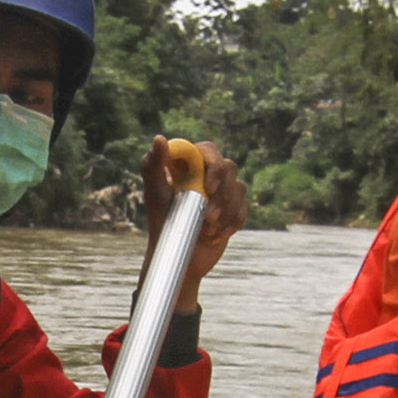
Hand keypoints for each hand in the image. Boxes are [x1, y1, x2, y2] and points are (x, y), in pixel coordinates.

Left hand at [141, 135, 249, 284]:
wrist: (179, 258)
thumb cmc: (162, 223)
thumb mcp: (155, 194)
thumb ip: (153, 166)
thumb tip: (159, 138)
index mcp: (190, 165)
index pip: (208, 150)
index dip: (213, 164)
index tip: (208, 187)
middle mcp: (208, 175)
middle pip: (229, 167)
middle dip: (222, 193)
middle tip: (208, 214)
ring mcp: (223, 192)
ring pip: (239, 189)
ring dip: (226, 211)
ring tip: (206, 229)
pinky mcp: (233, 210)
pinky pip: (244, 208)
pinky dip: (232, 222)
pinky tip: (216, 235)